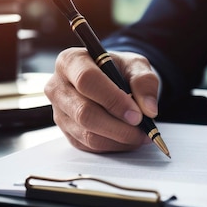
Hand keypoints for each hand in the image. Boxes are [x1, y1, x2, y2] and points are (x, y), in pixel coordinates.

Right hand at [44, 47, 159, 152]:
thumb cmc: (119, 69)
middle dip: (118, 126)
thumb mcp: (136, 65)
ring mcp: (59, 112)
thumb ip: (144, 82)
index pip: (87, 80)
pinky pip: (89, 145)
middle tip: (143, 129)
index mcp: (71, 61)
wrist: (110, 80)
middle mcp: (58, 86)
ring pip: (87, 134)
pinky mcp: (66, 131)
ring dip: (118, 139)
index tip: (137, 114)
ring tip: (140, 135)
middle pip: (84, 112)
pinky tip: (128, 138)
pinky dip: (113, 145)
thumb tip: (149, 110)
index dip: (113, 100)